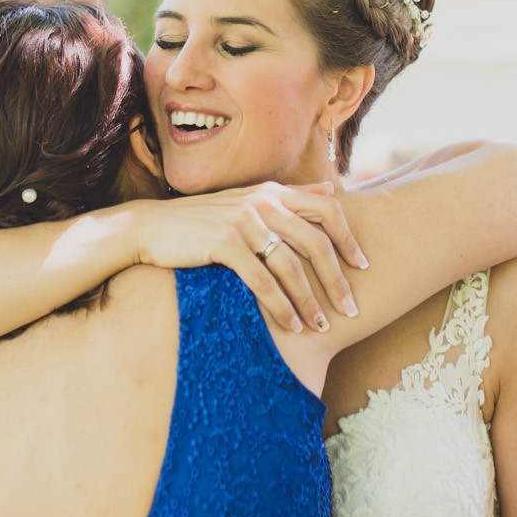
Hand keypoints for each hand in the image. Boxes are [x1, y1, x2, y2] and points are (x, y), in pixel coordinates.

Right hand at [126, 182, 365, 334]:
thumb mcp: (249, 201)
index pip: (327, 208)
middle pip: (315, 242)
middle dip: (337, 279)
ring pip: (291, 266)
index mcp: (273, 192)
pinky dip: (281, 306)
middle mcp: (263, 202)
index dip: (349, 238)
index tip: (364, 266)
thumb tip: (331, 190)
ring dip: (310, 300)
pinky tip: (292, 326)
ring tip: (322, 326)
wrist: (152, 228)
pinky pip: (262, 281)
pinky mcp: (224, 243)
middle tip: (351, 307)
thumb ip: (290, 197)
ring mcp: (243, 221)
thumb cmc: (204, 221)